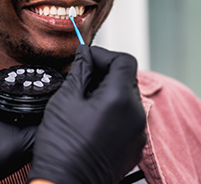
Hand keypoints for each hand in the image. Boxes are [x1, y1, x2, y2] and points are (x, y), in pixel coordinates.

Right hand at [28, 45, 146, 183]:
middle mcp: (136, 114)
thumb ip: (79, 72)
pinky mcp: (134, 146)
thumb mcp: (65, 100)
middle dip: (105, 72)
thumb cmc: (62, 147)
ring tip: (84, 100)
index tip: (85, 58)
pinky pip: (128, 118)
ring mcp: (138, 132)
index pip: (124, 60)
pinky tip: (91, 119)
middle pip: (128, 78)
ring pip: (128, 98)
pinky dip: (113, 111)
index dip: (103, 55)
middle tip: (81, 77)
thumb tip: (84, 54)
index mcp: (120, 98)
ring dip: (109, 92)